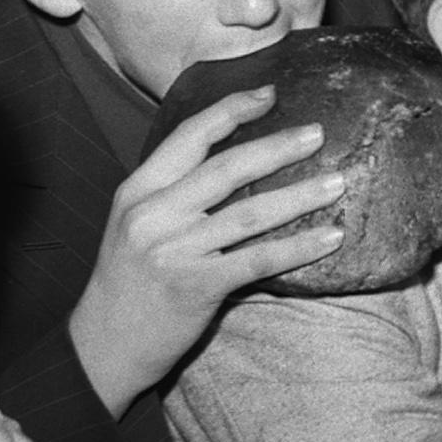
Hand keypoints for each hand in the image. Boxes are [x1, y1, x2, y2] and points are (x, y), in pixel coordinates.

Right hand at [67, 87, 349, 416]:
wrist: (102, 346)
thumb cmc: (129, 283)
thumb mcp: (135, 225)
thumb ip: (174, 194)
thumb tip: (236, 162)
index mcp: (138, 191)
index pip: (189, 137)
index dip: (231, 111)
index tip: (269, 94)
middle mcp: (153, 214)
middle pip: (227, 168)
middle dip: (277, 147)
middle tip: (319, 133)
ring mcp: (172, 251)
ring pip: (249, 214)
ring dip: (300, 196)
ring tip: (338, 183)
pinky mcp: (195, 287)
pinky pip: (257, 260)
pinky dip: (298, 247)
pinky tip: (330, 238)